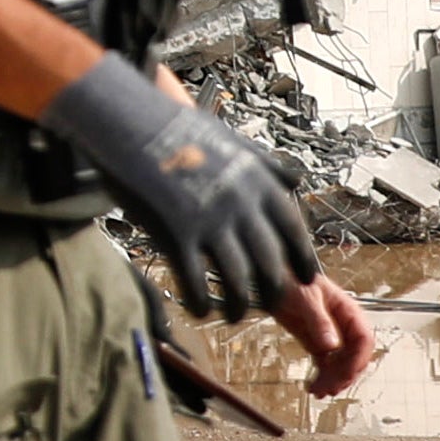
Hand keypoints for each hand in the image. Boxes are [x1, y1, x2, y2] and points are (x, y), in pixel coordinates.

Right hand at [36, 53, 318, 324]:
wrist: (133, 123)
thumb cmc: (177, 129)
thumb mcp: (233, 140)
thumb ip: (265, 165)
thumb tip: (294, 182)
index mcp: (258, 182)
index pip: (292, 229)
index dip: (302, 258)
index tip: (306, 278)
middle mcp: (241, 204)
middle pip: (269, 261)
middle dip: (273, 290)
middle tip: (271, 305)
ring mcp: (210, 221)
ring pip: (237, 278)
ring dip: (239, 304)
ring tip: (235, 316)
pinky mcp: (177, 234)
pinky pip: (195, 280)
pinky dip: (201, 301)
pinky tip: (199, 310)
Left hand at [275, 275, 378, 398]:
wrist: (274, 280)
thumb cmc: (294, 281)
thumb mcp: (306, 298)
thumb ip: (319, 321)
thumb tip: (332, 345)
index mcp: (349, 312)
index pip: (364, 340)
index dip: (358, 359)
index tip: (346, 374)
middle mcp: (344, 327)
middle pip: (354, 357)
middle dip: (343, 375)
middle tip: (329, 389)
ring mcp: (331, 337)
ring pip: (340, 365)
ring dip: (332, 380)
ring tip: (318, 392)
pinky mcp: (317, 344)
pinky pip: (325, 365)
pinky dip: (321, 378)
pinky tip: (312, 388)